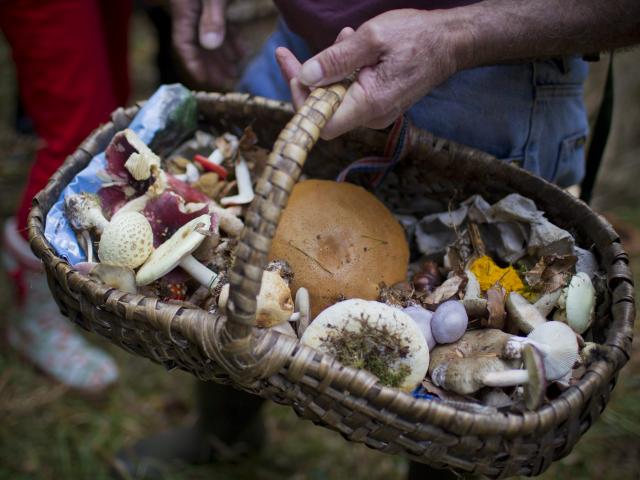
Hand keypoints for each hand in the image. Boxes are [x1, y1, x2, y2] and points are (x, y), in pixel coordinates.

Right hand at [170, 0, 244, 89]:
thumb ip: (212, 18)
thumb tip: (210, 44)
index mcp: (184, 11)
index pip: (182, 44)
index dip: (193, 65)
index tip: (205, 82)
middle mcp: (189, 11)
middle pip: (197, 45)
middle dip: (211, 66)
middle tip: (227, 83)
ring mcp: (200, 7)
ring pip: (209, 37)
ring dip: (222, 56)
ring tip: (235, 72)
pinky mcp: (212, 1)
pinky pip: (219, 25)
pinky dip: (230, 39)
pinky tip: (242, 52)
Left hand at [278, 9, 470, 138]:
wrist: (451, 43)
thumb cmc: (416, 37)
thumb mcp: (372, 38)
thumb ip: (337, 59)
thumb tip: (305, 76)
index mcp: (370, 104)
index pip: (322, 122)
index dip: (302, 102)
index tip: (294, 73)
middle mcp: (372, 116)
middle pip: (324, 111)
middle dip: (308, 81)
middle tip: (290, 54)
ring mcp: (376, 112)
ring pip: (335, 100)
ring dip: (328, 71)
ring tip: (343, 38)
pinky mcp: (378, 104)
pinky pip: (349, 94)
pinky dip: (342, 72)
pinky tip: (351, 47)